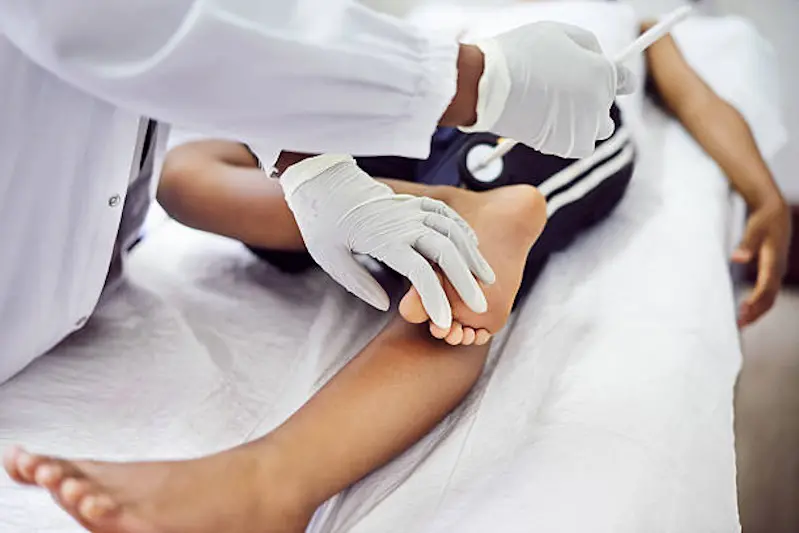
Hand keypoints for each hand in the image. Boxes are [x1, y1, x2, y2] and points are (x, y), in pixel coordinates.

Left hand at [281, 154, 494, 328]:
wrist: (324, 186)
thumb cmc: (324, 226)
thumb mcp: (331, 260)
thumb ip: (360, 284)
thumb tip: (387, 305)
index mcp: (384, 240)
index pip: (420, 273)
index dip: (436, 299)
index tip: (445, 322)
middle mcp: (404, 223)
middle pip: (446, 252)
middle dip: (466, 281)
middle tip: (480, 306)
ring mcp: (412, 209)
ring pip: (452, 230)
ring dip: (471, 255)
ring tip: (486, 278)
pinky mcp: (414, 201)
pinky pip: (445, 213)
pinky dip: (462, 228)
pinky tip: (472, 244)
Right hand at [460, 22, 635, 158]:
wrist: (491, 87)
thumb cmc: (519, 55)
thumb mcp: (560, 31)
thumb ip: (588, 46)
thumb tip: (596, 58)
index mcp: (603, 73)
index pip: (626, 82)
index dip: (617, 81)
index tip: (611, 84)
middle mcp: (600, 103)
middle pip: (607, 111)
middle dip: (592, 105)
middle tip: (567, 97)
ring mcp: (585, 127)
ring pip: (595, 131)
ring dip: (582, 124)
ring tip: (555, 112)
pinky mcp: (568, 146)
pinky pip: (578, 146)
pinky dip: (567, 139)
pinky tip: (547, 124)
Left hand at [732, 199, 791, 326]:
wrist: (776, 211)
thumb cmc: (764, 219)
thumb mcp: (754, 227)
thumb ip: (746, 243)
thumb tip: (737, 258)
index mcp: (774, 260)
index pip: (766, 287)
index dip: (755, 301)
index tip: (743, 312)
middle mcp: (778, 269)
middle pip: (770, 298)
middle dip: (756, 313)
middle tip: (739, 325)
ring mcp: (776, 272)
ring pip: (770, 297)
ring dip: (757, 311)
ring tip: (740, 324)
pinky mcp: (772, 272)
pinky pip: (767, 293)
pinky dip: (758, 304)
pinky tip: (745, 309)